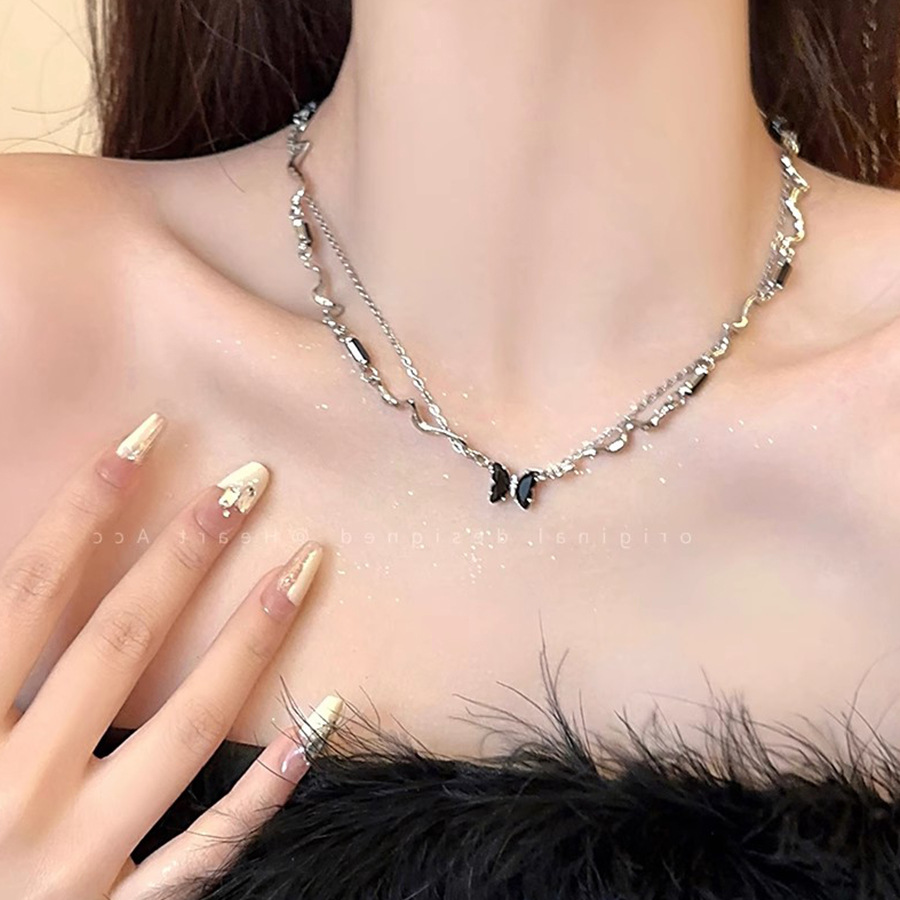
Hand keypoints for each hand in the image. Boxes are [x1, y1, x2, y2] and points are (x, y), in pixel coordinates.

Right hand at [0, 413, 340, 899]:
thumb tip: (25, 577)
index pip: (29, 591)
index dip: (86, 507)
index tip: (145, 438)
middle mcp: (13, 791)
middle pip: (119, 643)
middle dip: (185, 552)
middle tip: (250, 483)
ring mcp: (73, 859)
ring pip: (185, 730)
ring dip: (251, 639)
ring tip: (305, 565)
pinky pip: (207, 848)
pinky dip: (268, 786)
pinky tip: (324, 717)